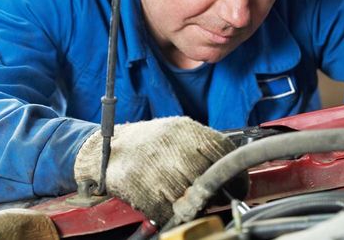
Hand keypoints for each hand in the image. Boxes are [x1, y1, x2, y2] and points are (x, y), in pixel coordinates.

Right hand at [74, 116, 235, 225]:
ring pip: (189, 196)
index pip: (222, 151)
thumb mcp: (176, 134)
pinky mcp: (140, 188)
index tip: (239, 186)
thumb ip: (201, 147)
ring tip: (187, 199)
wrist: (104, 151)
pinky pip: (167, 210)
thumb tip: (229, 172)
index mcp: (184, 129)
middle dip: (213, 191)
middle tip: (212, 196)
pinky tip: (167, 204)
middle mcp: (171, 145)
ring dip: (192, 204)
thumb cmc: (147, 144)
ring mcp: (155, 166)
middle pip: (207, 176)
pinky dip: (171, 213)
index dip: (236, 173)